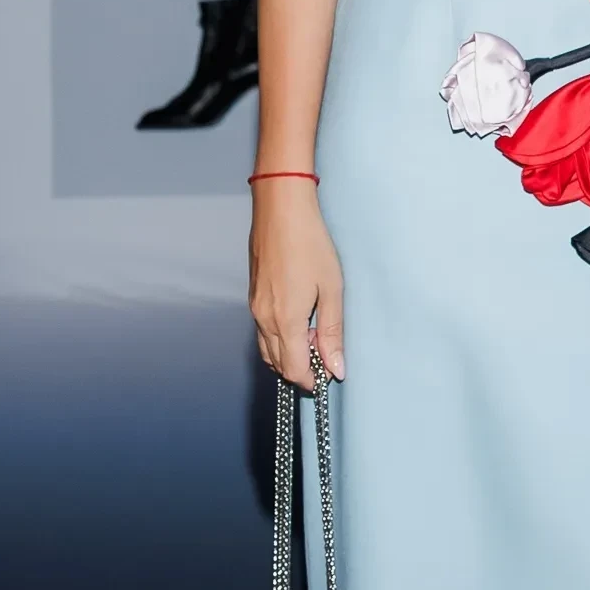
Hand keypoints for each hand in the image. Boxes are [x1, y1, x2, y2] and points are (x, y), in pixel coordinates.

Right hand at [248, 180, 345, 387]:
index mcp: (285, 321)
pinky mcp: (253, 296)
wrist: (281, 210)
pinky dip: (279, 338)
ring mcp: (255, 307)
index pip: (293, 369)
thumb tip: (336, 367)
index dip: (311, 380)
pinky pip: (262, 331)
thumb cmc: (311, 244)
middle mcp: (264, 319)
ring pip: (267, 348)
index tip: (328, 376)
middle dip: (300, 368)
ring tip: (314, 334)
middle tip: (325, 352)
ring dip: (289, 353)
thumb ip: (332, 333)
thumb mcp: (332, 290)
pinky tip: (299, 319)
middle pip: (277, 364)